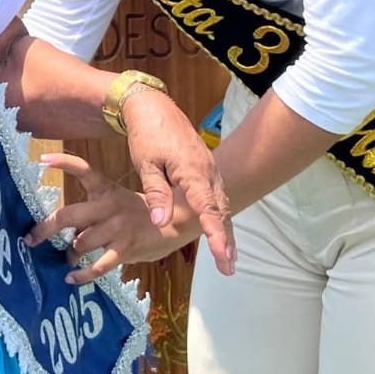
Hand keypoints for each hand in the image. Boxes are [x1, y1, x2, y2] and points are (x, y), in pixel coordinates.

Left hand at [26, 154, 180, 282]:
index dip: (63, 163)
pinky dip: (82, 275)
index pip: (83, 170)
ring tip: (68, 258)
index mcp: (105, 189)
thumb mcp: (115, 200)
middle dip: (45, 229)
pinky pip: (97, 266)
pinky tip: (71, 278)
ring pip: (79, 244)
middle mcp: (108, 206)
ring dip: (69, 254)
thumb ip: (92, 210)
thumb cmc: (136, 213)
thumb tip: (64, 228)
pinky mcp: (125, 249)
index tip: (42, 160)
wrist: (174, 221)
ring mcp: (116, 228)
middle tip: (31, 239)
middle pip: (68, 215)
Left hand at [121, 89, 235, 275]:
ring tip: (227, 258)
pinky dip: (219, 216)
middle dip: (225, 239)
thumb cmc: (148, 134)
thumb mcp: (146, 163)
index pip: (207, 209)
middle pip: (221, 210)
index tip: (222, 256)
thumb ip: (156, 193)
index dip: (215, 234)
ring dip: (224, 230)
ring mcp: (209, 170)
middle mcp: (207, 172)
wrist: (153, 106)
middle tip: (228, 267)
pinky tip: (218, 230)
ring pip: (221, 204)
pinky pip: (216, 196)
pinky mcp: (206, 169)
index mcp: (193, 171)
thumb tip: (161, 222)